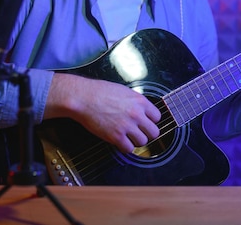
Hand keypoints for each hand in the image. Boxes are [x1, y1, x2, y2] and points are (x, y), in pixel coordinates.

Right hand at [45, 73, 160, 152]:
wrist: (83, 98)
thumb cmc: (99, 92)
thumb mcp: (123, 91)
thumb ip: (135, 102)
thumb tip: (142, 110)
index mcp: (140, 101)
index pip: (157, 117)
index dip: (151, 121)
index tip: (146, 123)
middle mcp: (136, 114)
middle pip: (154, 132)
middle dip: (146, 133)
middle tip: (139, 132)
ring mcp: (127, 126)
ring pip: (142, 142)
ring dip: (135, 141)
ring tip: (128, 137)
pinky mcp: (116, 136)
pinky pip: (128, 149)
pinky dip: (125, 147)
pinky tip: (120, 142)